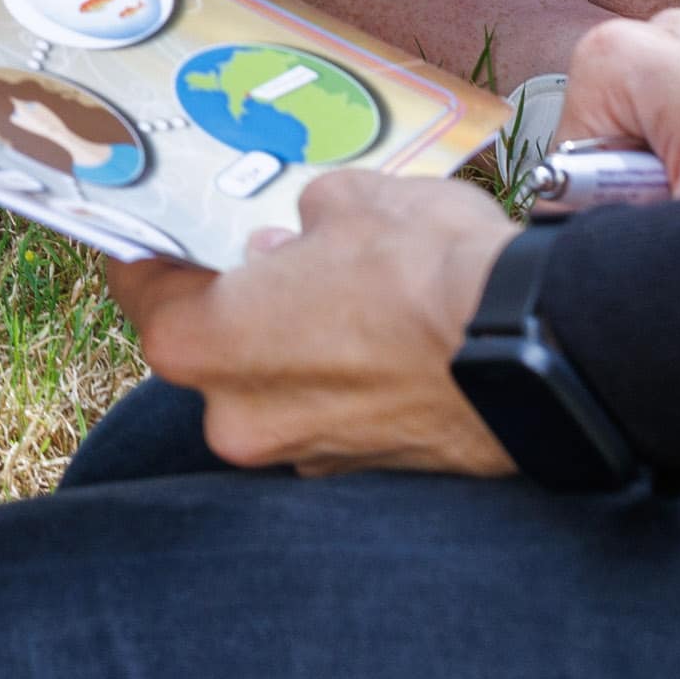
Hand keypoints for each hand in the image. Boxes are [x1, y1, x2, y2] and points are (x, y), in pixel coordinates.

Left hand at [105, 170, 519, 473]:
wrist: (538, 350)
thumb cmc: (429, 267)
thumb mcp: (349, 200)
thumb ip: (300, 222)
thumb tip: (292, 244)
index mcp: (205, 342)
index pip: (141, 291)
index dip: (147, 253)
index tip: (152, 234)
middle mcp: (235, 417)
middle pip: (207, 350)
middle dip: (236, 305)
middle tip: (270, 259)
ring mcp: (300, 457)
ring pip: (271, 390)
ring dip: (293, 349)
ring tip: (345, 299)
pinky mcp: (361, 479)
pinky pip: (328, 418)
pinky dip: (342, 386)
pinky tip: (383, 345)